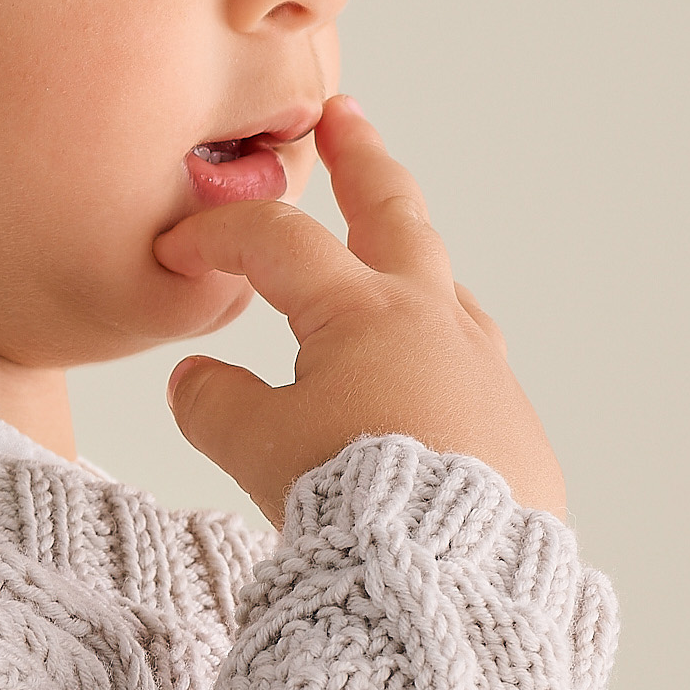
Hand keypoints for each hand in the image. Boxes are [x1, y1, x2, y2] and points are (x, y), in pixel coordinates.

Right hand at [155, 97, 564, 522]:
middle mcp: (430, 321)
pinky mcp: (510, 423)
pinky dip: (434, 340)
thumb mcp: (257, 450)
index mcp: (361, 312)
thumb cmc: (357, 499)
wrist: (457, 572)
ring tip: (387, 247)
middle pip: (393, 213)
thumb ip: (215, 404)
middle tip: (343, 118)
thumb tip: (194, 378)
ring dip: (407, 252)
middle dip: (360, 160)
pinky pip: (468, 357)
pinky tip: (423, 366)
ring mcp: (481, 368)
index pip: (277, 242)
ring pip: (443, 283)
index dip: (219, 234)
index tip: (178, 247)